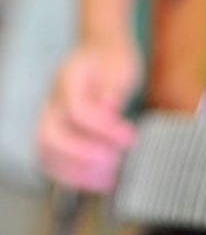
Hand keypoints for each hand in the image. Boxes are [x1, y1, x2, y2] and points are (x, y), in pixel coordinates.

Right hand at [36, 41, 139, 192]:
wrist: (97, 51)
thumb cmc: (113, 61)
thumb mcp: (122, 68)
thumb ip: (113, 90)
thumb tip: (109, 108)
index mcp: (69, 80)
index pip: (78, 110)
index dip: (105, 129)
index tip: (131, 138)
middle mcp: (53, 101)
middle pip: (50, 136)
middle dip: (83, 155)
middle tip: (115, 161)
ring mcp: (49, 118)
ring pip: (46, 151)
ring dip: (76, 171)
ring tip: (108, 180)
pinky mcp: (55, 132)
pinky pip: (51, 159)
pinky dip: (72, 176)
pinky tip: (99, 183)